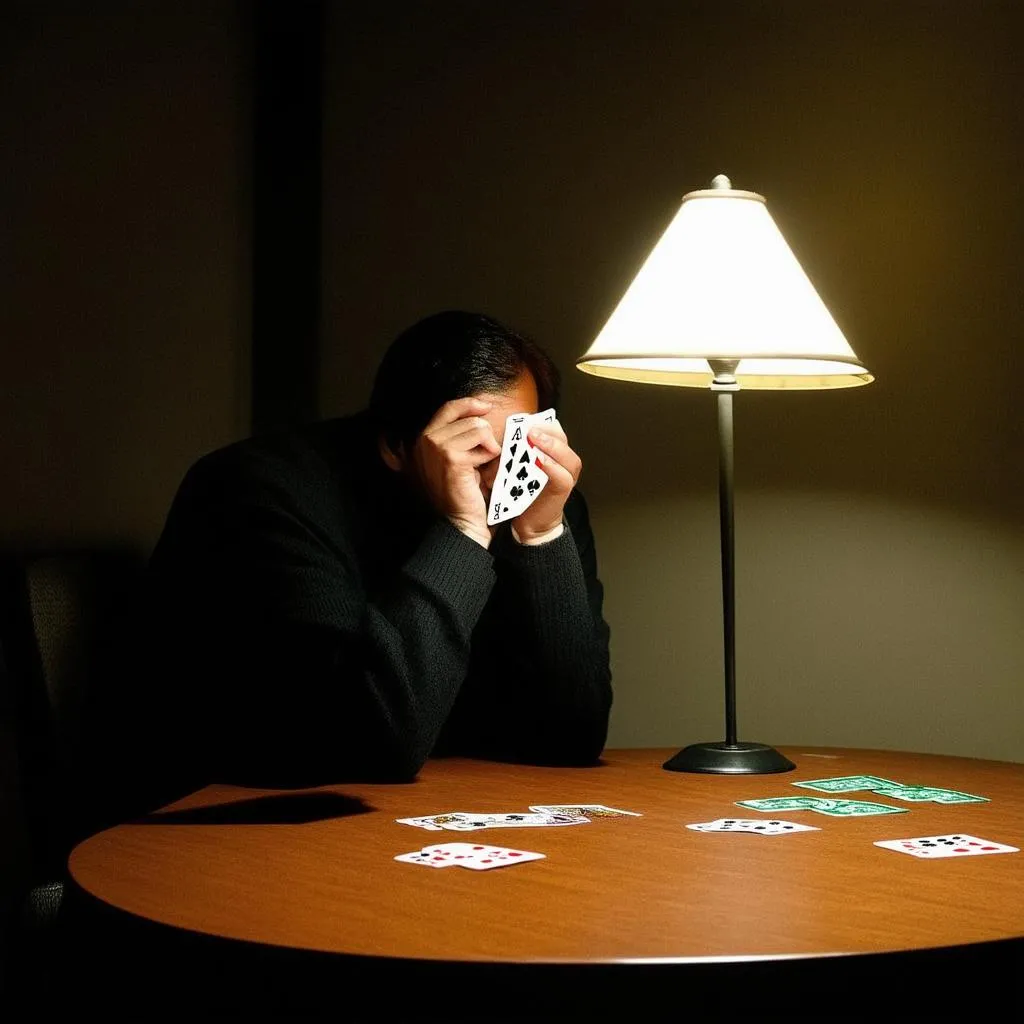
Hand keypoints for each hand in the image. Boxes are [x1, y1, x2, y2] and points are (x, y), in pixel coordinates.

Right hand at [409, 397, 499, 547]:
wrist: (462, 522)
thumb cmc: (464, 493)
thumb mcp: (459, 458)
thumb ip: (461, 436)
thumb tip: (482, 411)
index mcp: (424, 439)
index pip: (449, 408)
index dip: (470, 404)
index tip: (486, 406)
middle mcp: (425, 439)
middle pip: (469, 417)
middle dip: (485, 435)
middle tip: (485, 458)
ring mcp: (436, 446)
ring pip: (478, 427)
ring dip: (488, 447)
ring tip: (481, 467)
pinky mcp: (450, 456)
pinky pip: (482, 440)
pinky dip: (489, 456)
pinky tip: (480, 472)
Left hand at [513, 420, 581, 541]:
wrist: (527, 521)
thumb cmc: (519, 491)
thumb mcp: (513, 466)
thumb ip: (511, 450)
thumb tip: (496, 433)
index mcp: (552, 451)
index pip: (551, 429)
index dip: (538, 422)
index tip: (522, 420)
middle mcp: (564, 460)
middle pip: (561, 438)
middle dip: (544, 430)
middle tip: (528, 427)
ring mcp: (566, 475)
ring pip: (566, 456)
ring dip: (549, 445)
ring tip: (534, 438)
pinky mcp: (563, 490)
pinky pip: (562, 476)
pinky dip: (552, 467)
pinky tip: (540, 461)